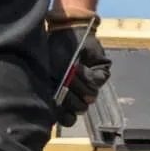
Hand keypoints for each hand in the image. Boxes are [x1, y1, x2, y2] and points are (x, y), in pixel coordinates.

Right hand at [46, 12, 111, 126]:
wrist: (66, 31)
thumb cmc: (53, 52)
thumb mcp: (48, 72)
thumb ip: (53, 92)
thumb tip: (61, 106)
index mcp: (64, 96)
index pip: (68, 119)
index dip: (67, 114)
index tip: (61, 102)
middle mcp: (78, 93)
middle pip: (80, 108)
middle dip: (72, 94)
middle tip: (66, 79)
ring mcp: (91, 84)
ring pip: (91, 96)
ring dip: (81, 82)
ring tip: (74, 69)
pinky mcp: (101, 73)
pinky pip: (99, 81)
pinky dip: (90, 73)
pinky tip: (84, 65)